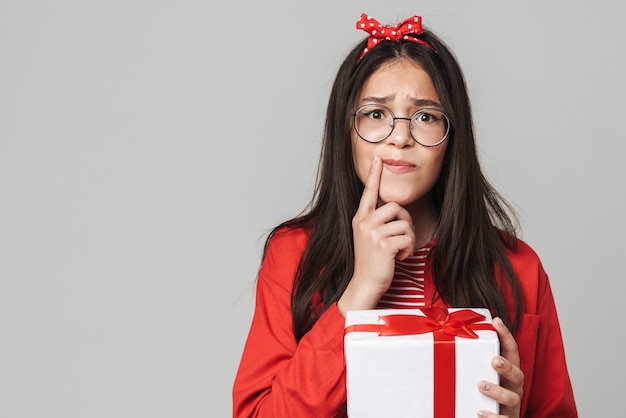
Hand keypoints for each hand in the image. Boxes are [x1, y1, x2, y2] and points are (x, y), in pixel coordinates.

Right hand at [337, 155, 414, 314]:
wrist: (364, 284)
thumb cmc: (372, 262)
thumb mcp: (369, 237)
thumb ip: (377, 222)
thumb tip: (394, 209)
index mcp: (360, 218)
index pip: (368, 192)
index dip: (374, 175)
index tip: (377, 159)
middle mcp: (364, 222)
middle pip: (396, 207)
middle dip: (405, 222)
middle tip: (401, 239)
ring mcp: (372, 233)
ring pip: (405, 223)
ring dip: (409, 239)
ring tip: (399, 251)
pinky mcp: (383, 245)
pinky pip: (408, 238)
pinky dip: (409, 250)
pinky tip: (399, 258)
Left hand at [476, 317, 523, 417]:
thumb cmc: (483, 394)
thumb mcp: (480, 375)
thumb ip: (471, 361)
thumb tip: (446, 338)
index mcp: (508, 374)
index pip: (512, 352)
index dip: (506, 336)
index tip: (496, 321)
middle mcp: (513, 388)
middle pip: (519, 375)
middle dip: (507, 366)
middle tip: (494, 360)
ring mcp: (511, 406)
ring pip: (513, 398)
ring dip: (498, 391)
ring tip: (481, 385)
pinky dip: (493, 417)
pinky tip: (480, 412)